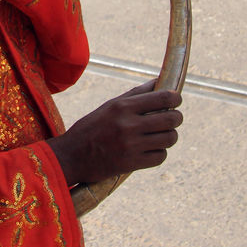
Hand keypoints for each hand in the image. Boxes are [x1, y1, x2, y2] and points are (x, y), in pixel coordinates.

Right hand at [47, 79, 182, 184]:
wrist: (70, 156)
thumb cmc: (90, 128)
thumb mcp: (109, 106)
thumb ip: (135, 95)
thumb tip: (159, 82)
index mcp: (123, 107)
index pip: (163, 98)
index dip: (175, 98)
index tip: (176, 100)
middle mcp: (128, 125)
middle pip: (171, 119)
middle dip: (176, 118)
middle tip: (172, 118)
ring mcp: (131, 145)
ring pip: (169, 138)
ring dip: (169, 136)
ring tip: (161, 135)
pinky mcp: (132, 164)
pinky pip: (161, 156)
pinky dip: (159, 153)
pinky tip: (151, 150)